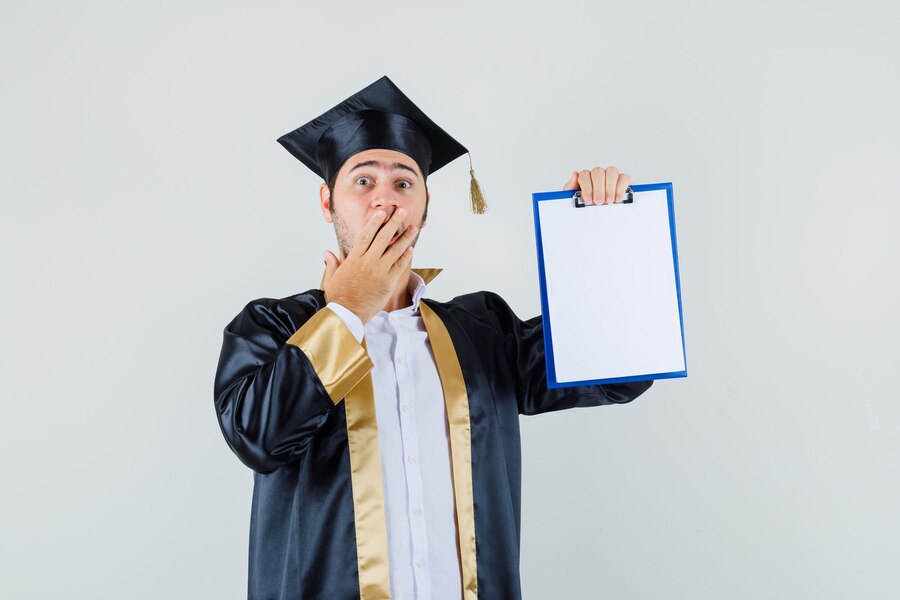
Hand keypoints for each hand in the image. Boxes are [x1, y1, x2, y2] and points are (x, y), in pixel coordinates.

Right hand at [323, 208, 417, 323]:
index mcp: (354, 259)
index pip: (366, 235)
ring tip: (413, 227)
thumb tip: (327, 253)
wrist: (348, 313)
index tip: (382, 213)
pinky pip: (400, 265)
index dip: (375, 222)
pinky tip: (411, 247)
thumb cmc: (339, 297)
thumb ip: (332, 263)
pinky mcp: (388, 281)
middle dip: (394, 223)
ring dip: (405, 237)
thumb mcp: (332, 278)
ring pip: (395, 249)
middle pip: (383, 237)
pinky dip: (406, 256)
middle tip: (402, 211)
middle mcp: (368, 262)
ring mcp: (380, 271)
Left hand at [562, 166, 631, 204]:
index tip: (588, 200)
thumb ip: (571, 187)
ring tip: (608, 201)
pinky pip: (624, 177)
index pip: (585, 175)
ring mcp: (611, 176)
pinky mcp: (623, 180)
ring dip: (609, 188)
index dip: (587, 187)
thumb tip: (575, 174)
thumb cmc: (587, 207)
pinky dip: (620, 188)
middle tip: (599, 202)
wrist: (599, 219)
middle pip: (598, 172)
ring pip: (611, 171)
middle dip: (598, 188)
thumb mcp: (576, 200)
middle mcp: (599, 175)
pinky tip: (617, 198)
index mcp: (586, 178)